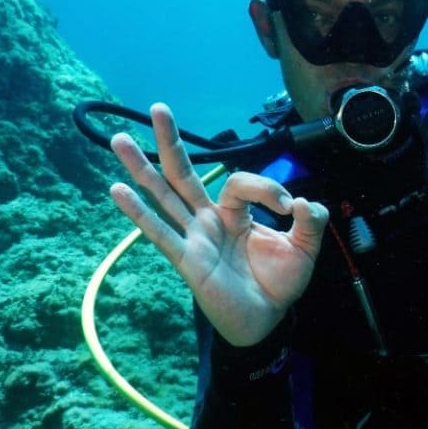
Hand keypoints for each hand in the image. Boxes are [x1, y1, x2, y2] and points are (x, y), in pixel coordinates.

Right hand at [108, 103, 327, 346]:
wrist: (267, 320)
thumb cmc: (278, 283)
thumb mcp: (303, 249)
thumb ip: (310, 223)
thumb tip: (306, 202)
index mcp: (235, 212)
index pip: (241, 182)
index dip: (268, 188)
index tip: (291, 207)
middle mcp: (209, 219)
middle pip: (184, 174)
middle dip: (171, 141)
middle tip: (158, 108)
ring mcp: (194, 237)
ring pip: (164, 195)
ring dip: (142, 168)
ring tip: (119, 139)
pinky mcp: (187, 259)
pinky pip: (160, 233)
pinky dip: (138, 213)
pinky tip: (117, 192)